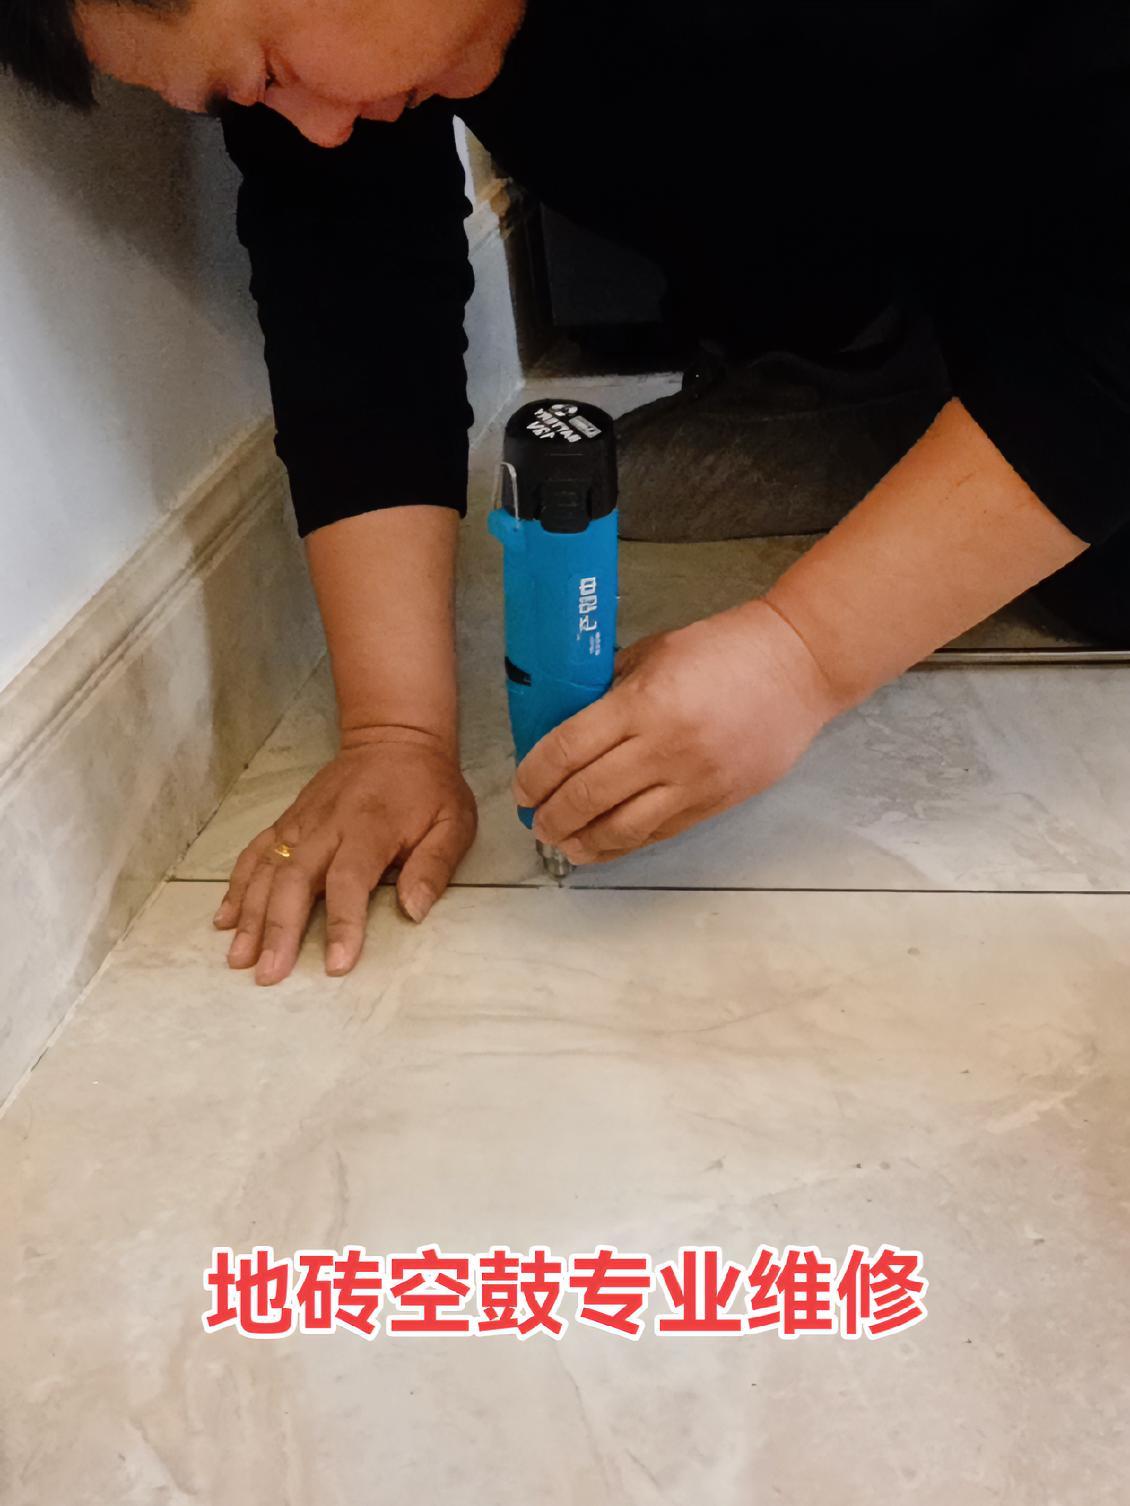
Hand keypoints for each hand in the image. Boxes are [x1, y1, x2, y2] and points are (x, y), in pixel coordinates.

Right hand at [213, 726, 476, 984]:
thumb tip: (414, 910)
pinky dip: (237, 886)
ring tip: (239, 957)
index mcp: (371, 827)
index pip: (350, 880)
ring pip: (267, 869)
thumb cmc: (429, 787)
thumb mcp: (454, 822)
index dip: (344, 923)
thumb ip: (434, 866)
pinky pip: (255, 853)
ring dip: (250, 915)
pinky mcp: (288, 820)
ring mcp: (302, 822)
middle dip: (279, 929)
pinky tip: (225, 919)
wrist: (395, 738)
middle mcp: (328, 825)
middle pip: (295, 879)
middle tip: (269, 974)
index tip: (337, 965)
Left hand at [513, 599, 839, 863]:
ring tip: (562, 841)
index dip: (536, 776)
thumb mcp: (656, 653)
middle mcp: (665, 747)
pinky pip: (658, 833)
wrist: (799, 666)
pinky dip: (623, 844)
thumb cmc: (727, 648)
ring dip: (582, 841)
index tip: (521, 788)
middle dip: (551, 816)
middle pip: (587, 796)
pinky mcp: (716, 801)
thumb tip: (571, 720)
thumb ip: (613, 688)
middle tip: (534, 821)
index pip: (569, 749)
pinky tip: (602, 845)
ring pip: (621, 828)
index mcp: (644, 703)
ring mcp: (694, 780)